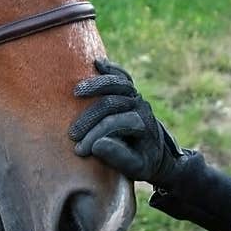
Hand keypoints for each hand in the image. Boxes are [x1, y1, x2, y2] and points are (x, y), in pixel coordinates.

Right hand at [68, 58, 182, 184]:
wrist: (157, 156)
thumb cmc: (143, 163)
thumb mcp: (135, 168)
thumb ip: (118, 157)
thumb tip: (96, 145)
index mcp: (144, 125)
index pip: (115, 124)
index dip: (95, 136)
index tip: (80, 151)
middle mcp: (141, 107)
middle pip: (112, 103)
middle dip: (89, 118)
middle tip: (72, 135)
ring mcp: (136, 97)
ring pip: (117, 84)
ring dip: (96, 86)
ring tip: (76, 92)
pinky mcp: (130, 92)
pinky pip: (122, 76)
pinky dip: (111, 69)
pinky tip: (97, 63)